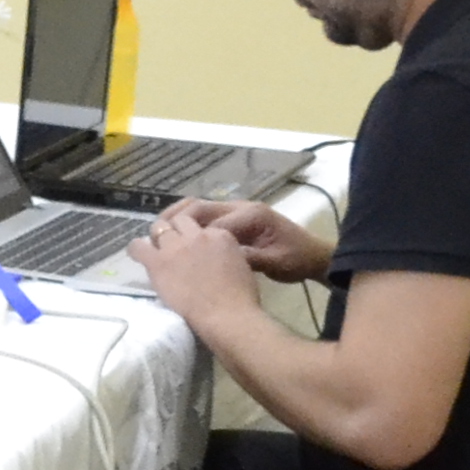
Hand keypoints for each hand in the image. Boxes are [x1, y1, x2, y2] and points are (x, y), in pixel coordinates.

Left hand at [129, 208, 267, 328]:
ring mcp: (176, 247)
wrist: (226, 314)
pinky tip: (137, 253)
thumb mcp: (240, 263)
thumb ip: (225, 252)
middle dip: (175, 229)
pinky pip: (139, 247)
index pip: (202, 227)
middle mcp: (196, 235)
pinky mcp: (158, 262)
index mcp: (220, 235)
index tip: (194, 247)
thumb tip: (214, 255)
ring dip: (157, 236)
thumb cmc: (241, 297)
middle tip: (172, 245)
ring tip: (156, 248)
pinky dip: (136, 248)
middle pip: (180, 221)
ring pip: (159, 228)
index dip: (195, 236)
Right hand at [165, 198, 327, 282]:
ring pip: (201, 208)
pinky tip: (178, 237)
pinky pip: (208, 217)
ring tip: (160, 231)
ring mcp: (238, 211)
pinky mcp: (236, 219)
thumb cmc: (296, 259)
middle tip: (156, 233)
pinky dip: (189, 224)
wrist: (314, 256)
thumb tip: (217, 259)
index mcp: (251, 215)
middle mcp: (242, 207)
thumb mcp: (273, 263)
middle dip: (176, 218)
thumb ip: (246, 258)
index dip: (191, 237)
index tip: (172, 250)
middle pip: (201, 207)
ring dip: (179, 217)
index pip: (213, 223)